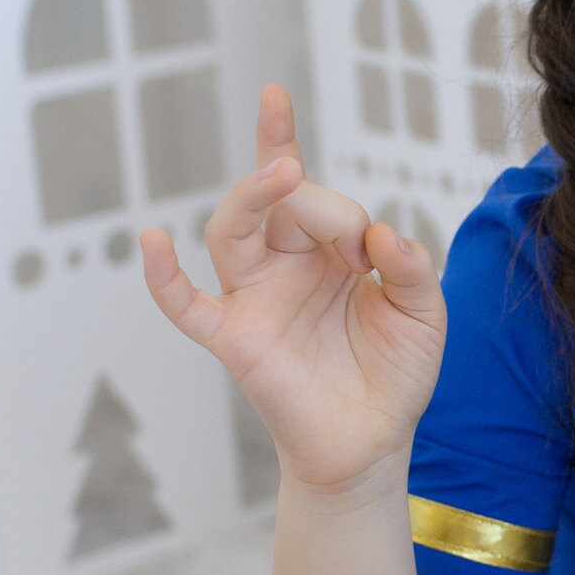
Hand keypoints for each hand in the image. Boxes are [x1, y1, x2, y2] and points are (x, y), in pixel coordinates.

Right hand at [142, 86, 445, 493]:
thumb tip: (382, 235)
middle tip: (351, 236)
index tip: (301, 132)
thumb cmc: (394, 374)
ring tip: (278, 171)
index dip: (298, 155)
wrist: (373, 443)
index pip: (309, 190)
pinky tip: (151, 242)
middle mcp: (285, 264)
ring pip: (231, 231)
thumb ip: (410, 271)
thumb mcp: (422, 315)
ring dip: (250, 197)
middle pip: (274, 201)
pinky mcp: (236, 339)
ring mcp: (256, 298)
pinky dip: (164, 277)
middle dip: (311, 197)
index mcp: (327, 250)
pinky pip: (187, 305)